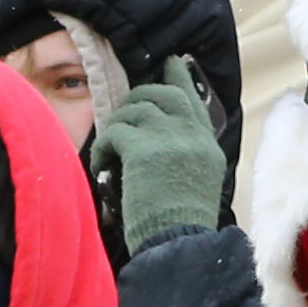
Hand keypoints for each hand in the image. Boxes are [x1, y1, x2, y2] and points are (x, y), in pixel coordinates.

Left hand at [88, 54, 228, 253]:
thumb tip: (163, 139)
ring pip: (136, 108)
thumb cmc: (183, 224)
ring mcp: (168, 138)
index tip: (173, 64)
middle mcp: (191, 134)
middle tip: (129, 103)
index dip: (179, 79)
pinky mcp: (143, 149)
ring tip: (111, 144)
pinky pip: (114, 132)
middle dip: (143, 94)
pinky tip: (100, 165)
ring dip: (119, 123)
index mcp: (207, 144)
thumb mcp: (200, 180)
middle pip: (165, 94)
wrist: (179, 243)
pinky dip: (103, 148)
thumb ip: (189, 154)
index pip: (193, 99)